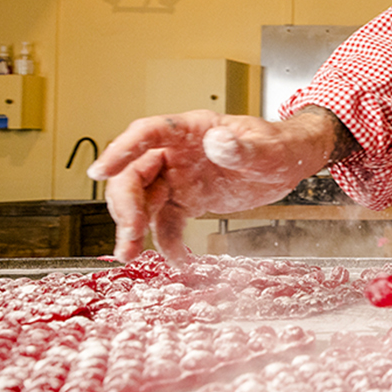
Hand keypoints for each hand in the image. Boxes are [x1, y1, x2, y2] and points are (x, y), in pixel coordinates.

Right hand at [89, 109, 341, 262]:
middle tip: (131, 231)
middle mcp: (177, 153)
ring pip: (142, 201)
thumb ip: (242, 147)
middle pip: (134, 173)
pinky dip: (166, 243)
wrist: (291, 164)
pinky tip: (177, 260)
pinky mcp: (187, 201)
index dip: (121, 150)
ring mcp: (179, 178)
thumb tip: (217, 142)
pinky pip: (166, 223)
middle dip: (126, 203)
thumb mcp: (267, 148)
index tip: (100, 171)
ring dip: (133, 228)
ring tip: (131, 254)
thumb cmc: (279, 146)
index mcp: (192, 130)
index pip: (147, 133)